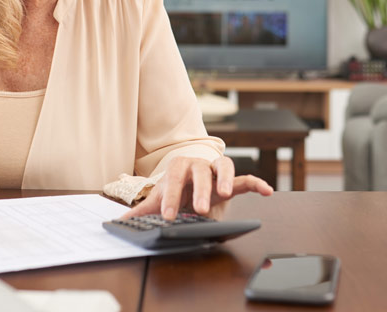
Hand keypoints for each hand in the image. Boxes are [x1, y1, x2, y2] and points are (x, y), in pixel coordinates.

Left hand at [120, 156, 272, 220]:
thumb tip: (120, 221)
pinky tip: (266, 191)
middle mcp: (198, 165)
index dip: (172, 197)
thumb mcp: (159, 200)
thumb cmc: (176, 189)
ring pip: (224, 167)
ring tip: (227, 194)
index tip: (170, 216)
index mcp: (178, 169)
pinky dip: (257, 183)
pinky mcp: (232, 179)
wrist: (190, 179)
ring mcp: (216, 171)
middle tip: (200, 209)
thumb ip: (143, 210)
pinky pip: (246, 178)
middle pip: (200, 171)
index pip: (174, 179)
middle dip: (200, 190)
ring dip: (226, 179)